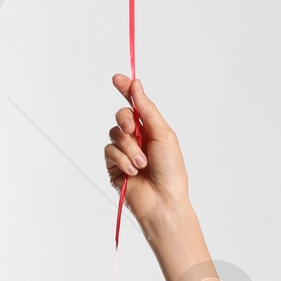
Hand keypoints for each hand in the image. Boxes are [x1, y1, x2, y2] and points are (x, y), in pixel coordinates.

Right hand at [104, 75, 189, 233]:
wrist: (163, 201)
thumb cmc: (170, 171)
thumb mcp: (163, 134)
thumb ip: (147, 109)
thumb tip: (136, 85)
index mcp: (152, 129)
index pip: (135, 105)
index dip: (126, 90)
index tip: (117, 79)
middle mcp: (137, 138)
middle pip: (121, 116)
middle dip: (126, 122)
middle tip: (134, 131)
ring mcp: (124, 152)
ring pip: (114, 134)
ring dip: (128, 148)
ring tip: (142, 164)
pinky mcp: (113, 166)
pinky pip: (109, 151)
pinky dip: (121, 160)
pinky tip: (133, 172)